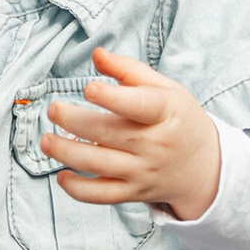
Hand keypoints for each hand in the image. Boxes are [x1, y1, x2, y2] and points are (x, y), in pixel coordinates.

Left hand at [43, 45, 220, 220]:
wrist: (203, 166)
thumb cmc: (178, 119)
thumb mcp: (166, 89)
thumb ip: (129, 70)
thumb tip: (96, 54)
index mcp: (165, 112)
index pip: (140, 106)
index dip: (113, 98)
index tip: (89, 88)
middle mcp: (155, 144)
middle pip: (110, 134)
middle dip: (76, 122)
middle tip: (53, 109)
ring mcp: (143, 171)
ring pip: (100, 165)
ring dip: (68, 153)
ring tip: (46, 140)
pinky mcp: (133, 192)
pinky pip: (102, 195)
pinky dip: (78, 189)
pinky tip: (62, 175)